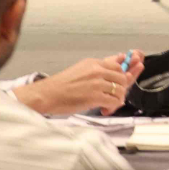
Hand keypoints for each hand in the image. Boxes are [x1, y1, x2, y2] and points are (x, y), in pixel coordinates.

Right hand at [14, 52, 142, 115]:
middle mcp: (97, 71)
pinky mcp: (95, 96)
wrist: (46, 95)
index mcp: (94, 63)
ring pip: (120, 90)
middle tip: (113, 98)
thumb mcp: (81, 70)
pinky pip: (114, 101)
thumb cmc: (61, 85)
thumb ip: (99, 68)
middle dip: (121, 89)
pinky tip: (104, 109)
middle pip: (123, 79)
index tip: (116, 86)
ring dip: (117, 100)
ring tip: (108, 105)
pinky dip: (112, 107)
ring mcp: (97, 83)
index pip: (118, 67)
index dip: (120, 78)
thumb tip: (120, 60)